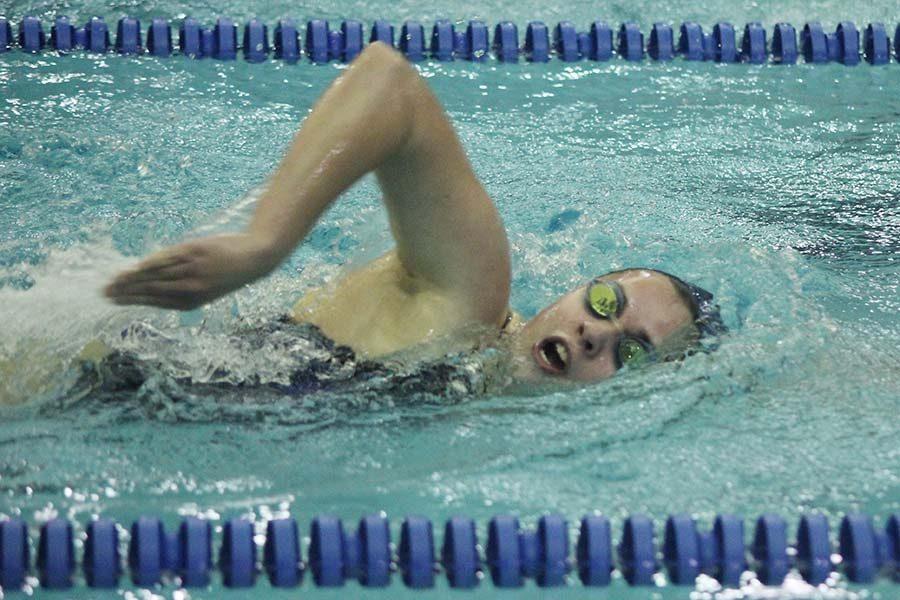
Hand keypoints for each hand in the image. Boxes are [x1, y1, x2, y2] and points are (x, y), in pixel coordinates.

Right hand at [104, 233, 277, 309]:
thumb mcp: (204, 289)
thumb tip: (147, 287)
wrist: (252, 258)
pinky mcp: (194, 252)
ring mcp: (192, 270)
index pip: (154, 302)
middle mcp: (190, 288)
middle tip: (105, 292)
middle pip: (150, 290)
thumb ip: (178, 289)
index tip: (113, 301)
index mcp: (191, 302)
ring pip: (155, 275)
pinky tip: (136, 266)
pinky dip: (150, 263)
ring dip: (132, 278)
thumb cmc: (224, 273)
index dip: (132, 301)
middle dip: (126, 291)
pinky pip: (167, 259)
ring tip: (114, 280)